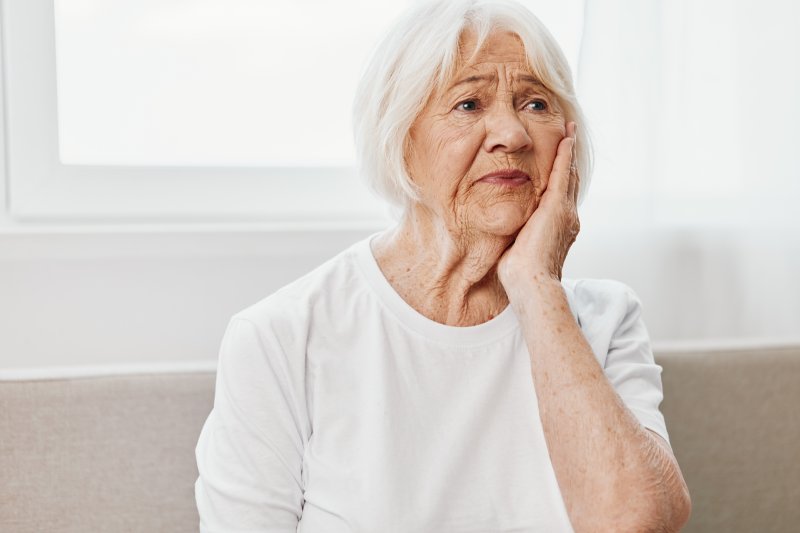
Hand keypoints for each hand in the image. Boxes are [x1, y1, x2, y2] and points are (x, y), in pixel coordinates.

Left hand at [497, 121, 579, 289]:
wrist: (531, 283)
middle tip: (570, 138)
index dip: (562, 178)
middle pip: (570, 181)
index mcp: (558, 227)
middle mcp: (568, 217)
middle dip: (570, 159)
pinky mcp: (557, 207)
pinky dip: (565, 154)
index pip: (561, 196)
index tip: (560, 163)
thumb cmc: (520, 275)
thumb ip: (517, 235)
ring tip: (569, 133)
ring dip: (570, 151)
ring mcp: (565, 211)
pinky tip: (565, 139)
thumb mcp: (517, 248)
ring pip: (569, 174)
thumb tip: (505, 233)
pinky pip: (563, 173)